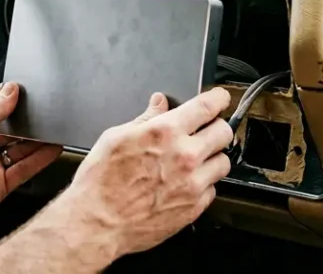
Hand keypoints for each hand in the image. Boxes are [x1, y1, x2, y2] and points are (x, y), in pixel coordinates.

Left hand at [0, 82, 61, 233]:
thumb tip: (10, 92)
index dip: (6, 96)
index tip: (23, 88)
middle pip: (10, 128)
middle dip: (26, 119)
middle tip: (43, 108)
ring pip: (20, 148)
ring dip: (37, 139)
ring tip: (53, 127)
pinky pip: (24, 169)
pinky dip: (40, 160)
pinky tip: (51, 149)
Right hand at [53, 88, 233, 258]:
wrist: (97, 224)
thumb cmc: (100, 182)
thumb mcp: (115, 137)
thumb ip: (145, 118)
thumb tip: (159, 104)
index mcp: (165, 133)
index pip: (207, 106)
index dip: (218, 98)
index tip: (219, 98)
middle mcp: (185, 156)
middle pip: (224, 132)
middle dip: (217, 126)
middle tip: (207, 130)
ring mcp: (193, 184)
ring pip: (224, 161)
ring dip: (213, 157)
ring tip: (196, 159)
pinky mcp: (194, 207)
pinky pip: (213, 189)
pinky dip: (204, 183)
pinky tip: (186, 182)